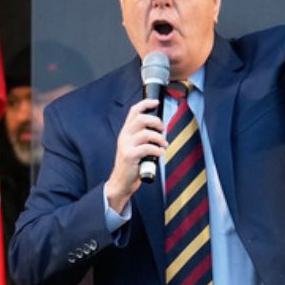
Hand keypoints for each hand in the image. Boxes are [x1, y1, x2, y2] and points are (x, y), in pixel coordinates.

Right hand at [104, 97, 164, 213]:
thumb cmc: (132, 165)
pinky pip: (146, 148)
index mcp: (126, 132)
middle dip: (156, 122)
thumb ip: (143, 137)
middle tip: (163, 130)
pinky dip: (156, 150)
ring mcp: (126, 146)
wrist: (121, 182)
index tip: (156, 102)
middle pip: (141, 119)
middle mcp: (124, 136)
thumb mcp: (134, 147)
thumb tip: (160, 128)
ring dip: (159, 138)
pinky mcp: (130, 156)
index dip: (145, 104)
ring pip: (145, 133)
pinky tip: (160, 153)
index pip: (133, 111)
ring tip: (163, 145)